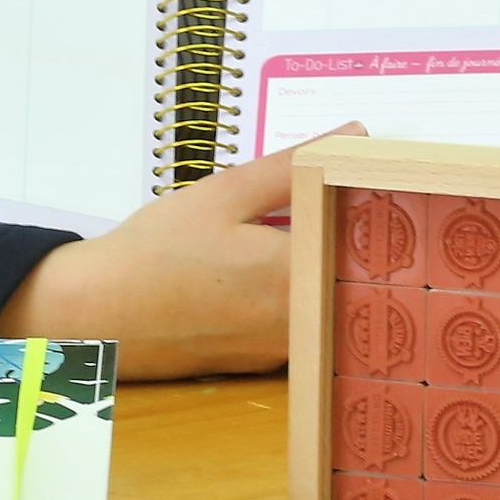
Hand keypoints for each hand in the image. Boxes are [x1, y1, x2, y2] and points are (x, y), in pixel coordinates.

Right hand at [0, 126, 365, 380]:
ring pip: (335, 307)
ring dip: (342, 272)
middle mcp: (299, 324)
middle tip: (380, 204)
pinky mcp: (263, 365)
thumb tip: (355, 135)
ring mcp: (283, 352)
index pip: (372, 244)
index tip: (403, 187)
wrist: (95, 318)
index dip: (393, 213)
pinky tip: (293, 269)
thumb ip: (294, 166)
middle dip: (374, 244)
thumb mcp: (224, 194)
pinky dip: (312, 298)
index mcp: (296, 276)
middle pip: (361, 282)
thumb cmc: (155, 252)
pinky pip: (307, 327)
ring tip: (342, 231)